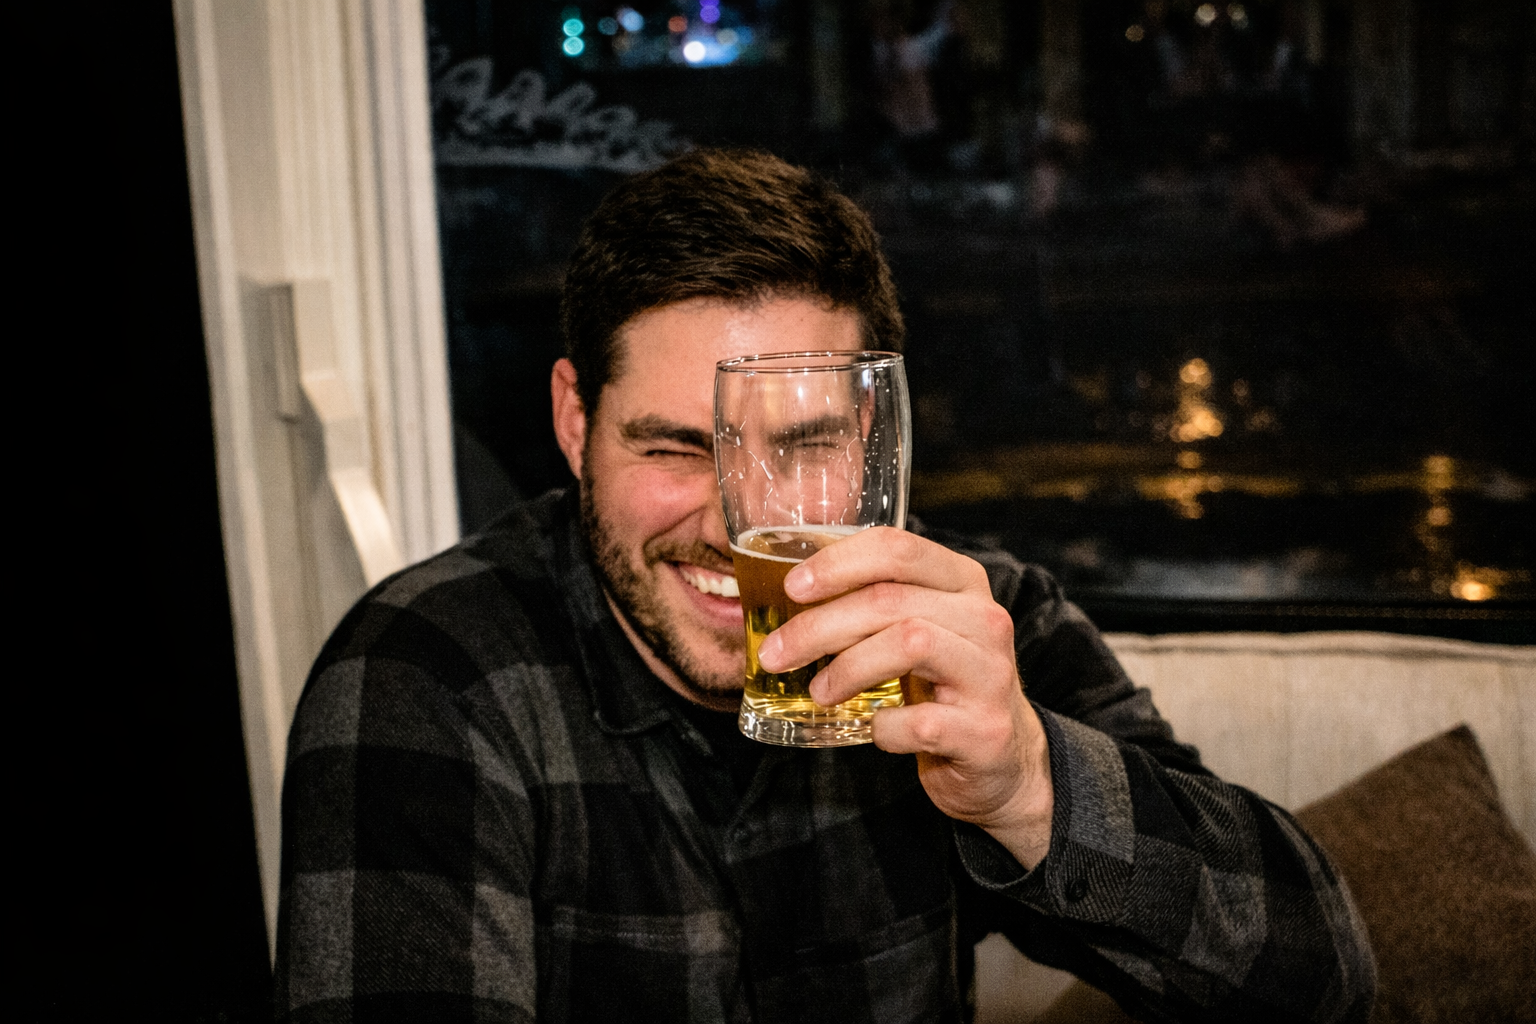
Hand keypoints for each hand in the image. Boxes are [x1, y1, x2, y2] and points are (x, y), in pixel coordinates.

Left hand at [755, 528, 1053, 867]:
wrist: (1001, 760)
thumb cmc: (942, 686)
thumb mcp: (917, 631)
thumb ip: (870, 605)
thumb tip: (782, 596)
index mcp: (963, 582)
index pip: (897, 548)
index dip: (838, 563)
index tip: (793, 588)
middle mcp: (985, 618)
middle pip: (889, 599)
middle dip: (818, 626)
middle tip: (775, 653)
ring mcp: (991, 674)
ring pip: (909, 642)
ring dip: (847, 668)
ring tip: (818, 691)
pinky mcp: (985, 730)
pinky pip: (920, 721)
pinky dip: (884, 727)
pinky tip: (875, 728)